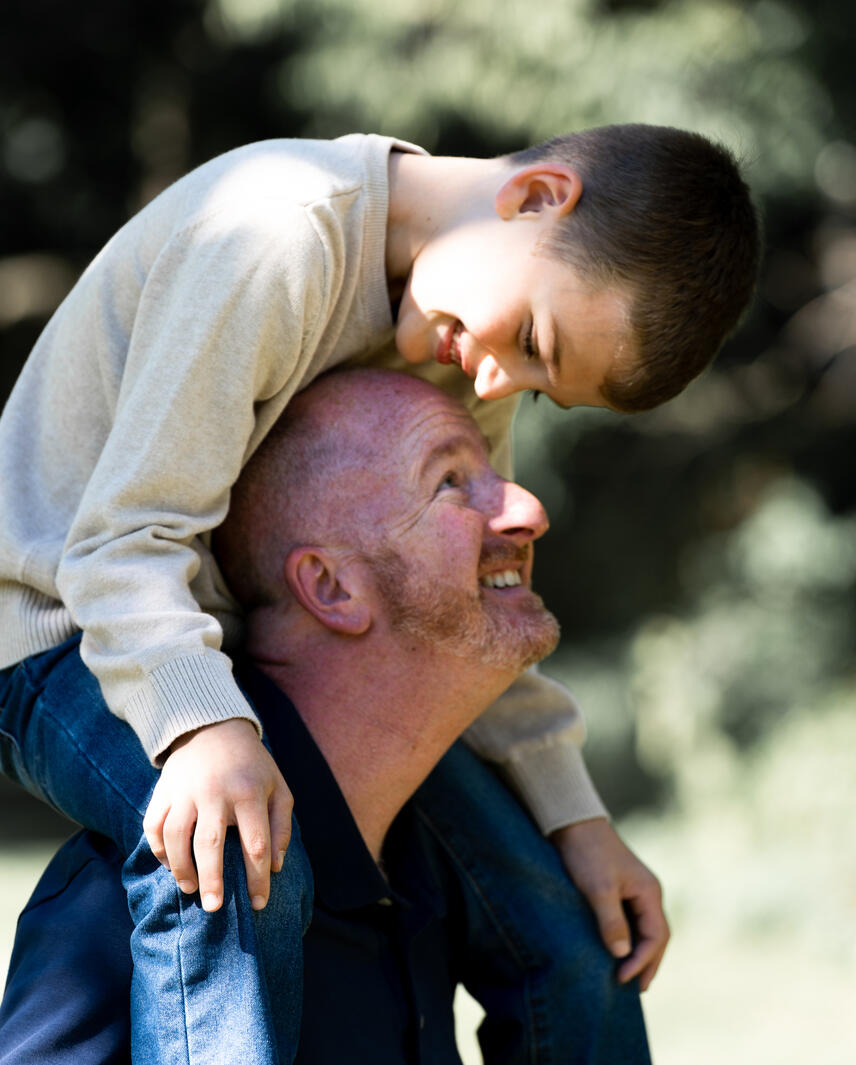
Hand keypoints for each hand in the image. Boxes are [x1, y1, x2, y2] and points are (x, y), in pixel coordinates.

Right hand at [143, 719, 292, 912]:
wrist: (214, 728)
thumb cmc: (252, 766)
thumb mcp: (278, 788)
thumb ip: (281, 826)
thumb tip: (275, 867)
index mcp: (249, 792)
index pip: (255, 844)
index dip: (258, 879)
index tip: (258, 904)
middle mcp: (215, 792)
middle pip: (210, 844)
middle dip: (212, 881)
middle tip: (214, 908)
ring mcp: (185, 790)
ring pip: (176, 837)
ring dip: (182, 869)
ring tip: (191, 889)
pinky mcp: (163, 790)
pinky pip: (154, 826)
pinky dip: (159, 850)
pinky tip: (170, 866)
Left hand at [550, 818, 668, 990]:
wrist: (573, 821)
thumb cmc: (587, 853)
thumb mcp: (598, 888)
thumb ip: (612, 921)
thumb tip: (623, 954)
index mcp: (649, 892)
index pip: (656, 936)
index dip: (642, 961)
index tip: (622, 979)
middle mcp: (647, 892)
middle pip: (656, 936)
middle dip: (648, 963)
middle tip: (635, 989)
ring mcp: (634, 890)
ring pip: (643, 929)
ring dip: (638, 953)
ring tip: (628, 976)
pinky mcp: (618, 888)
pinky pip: (630, 920)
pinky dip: (627, 939)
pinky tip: (616, 950)